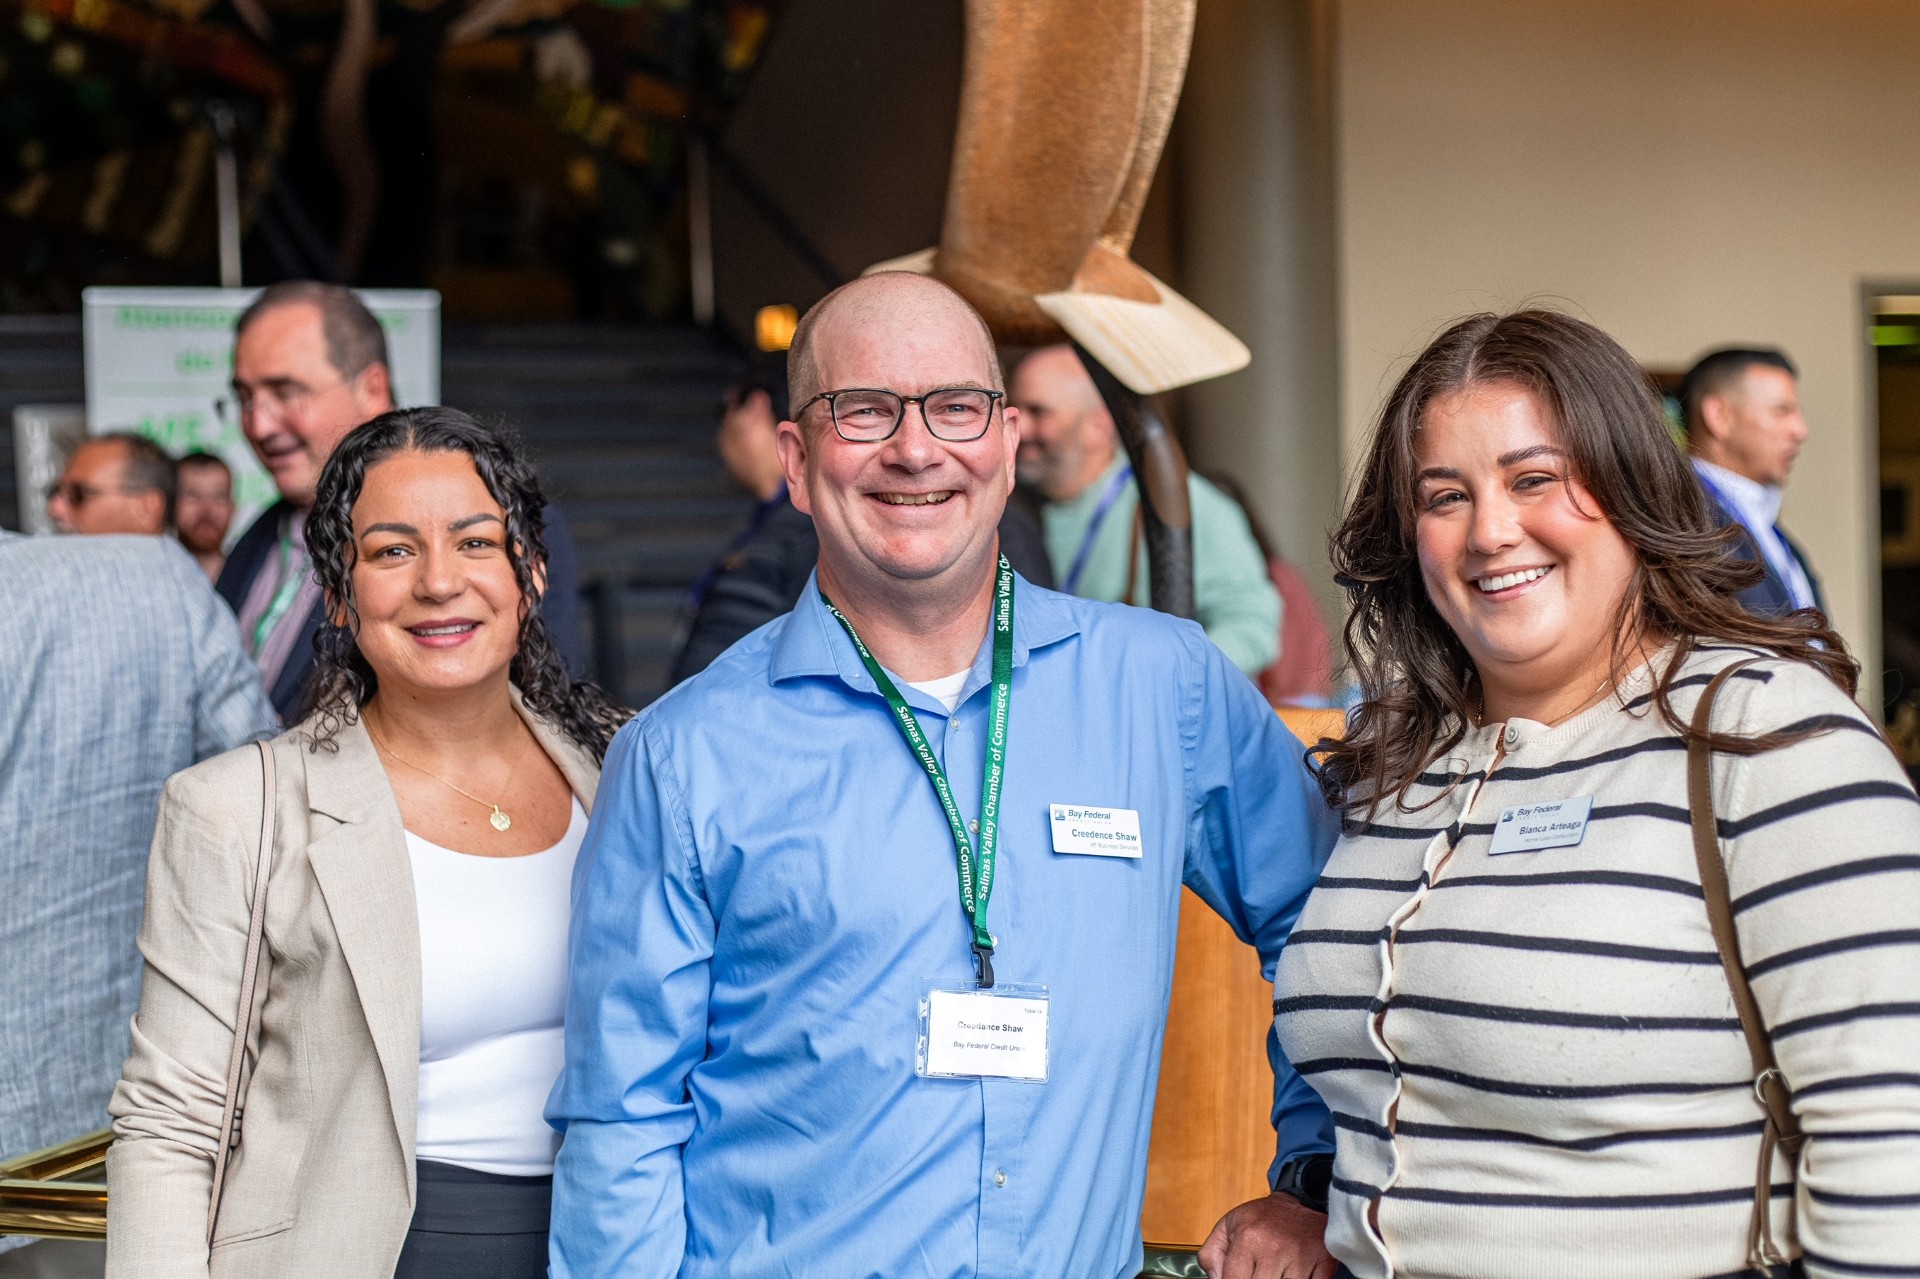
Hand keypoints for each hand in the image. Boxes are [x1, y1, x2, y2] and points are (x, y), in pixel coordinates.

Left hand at [1196, 1191, 1337, 1278]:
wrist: (1303, 1200)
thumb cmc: (1263, 1218)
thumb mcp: (1228, 1226)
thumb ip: (1211, 1254)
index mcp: (1247, 1238)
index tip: (1240, 1278)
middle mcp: (1274, 1248)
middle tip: (1258, 1272)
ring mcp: (1300, 1257)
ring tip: (1276, 1271)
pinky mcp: (1323, 1262)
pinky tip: (1293, 1274)